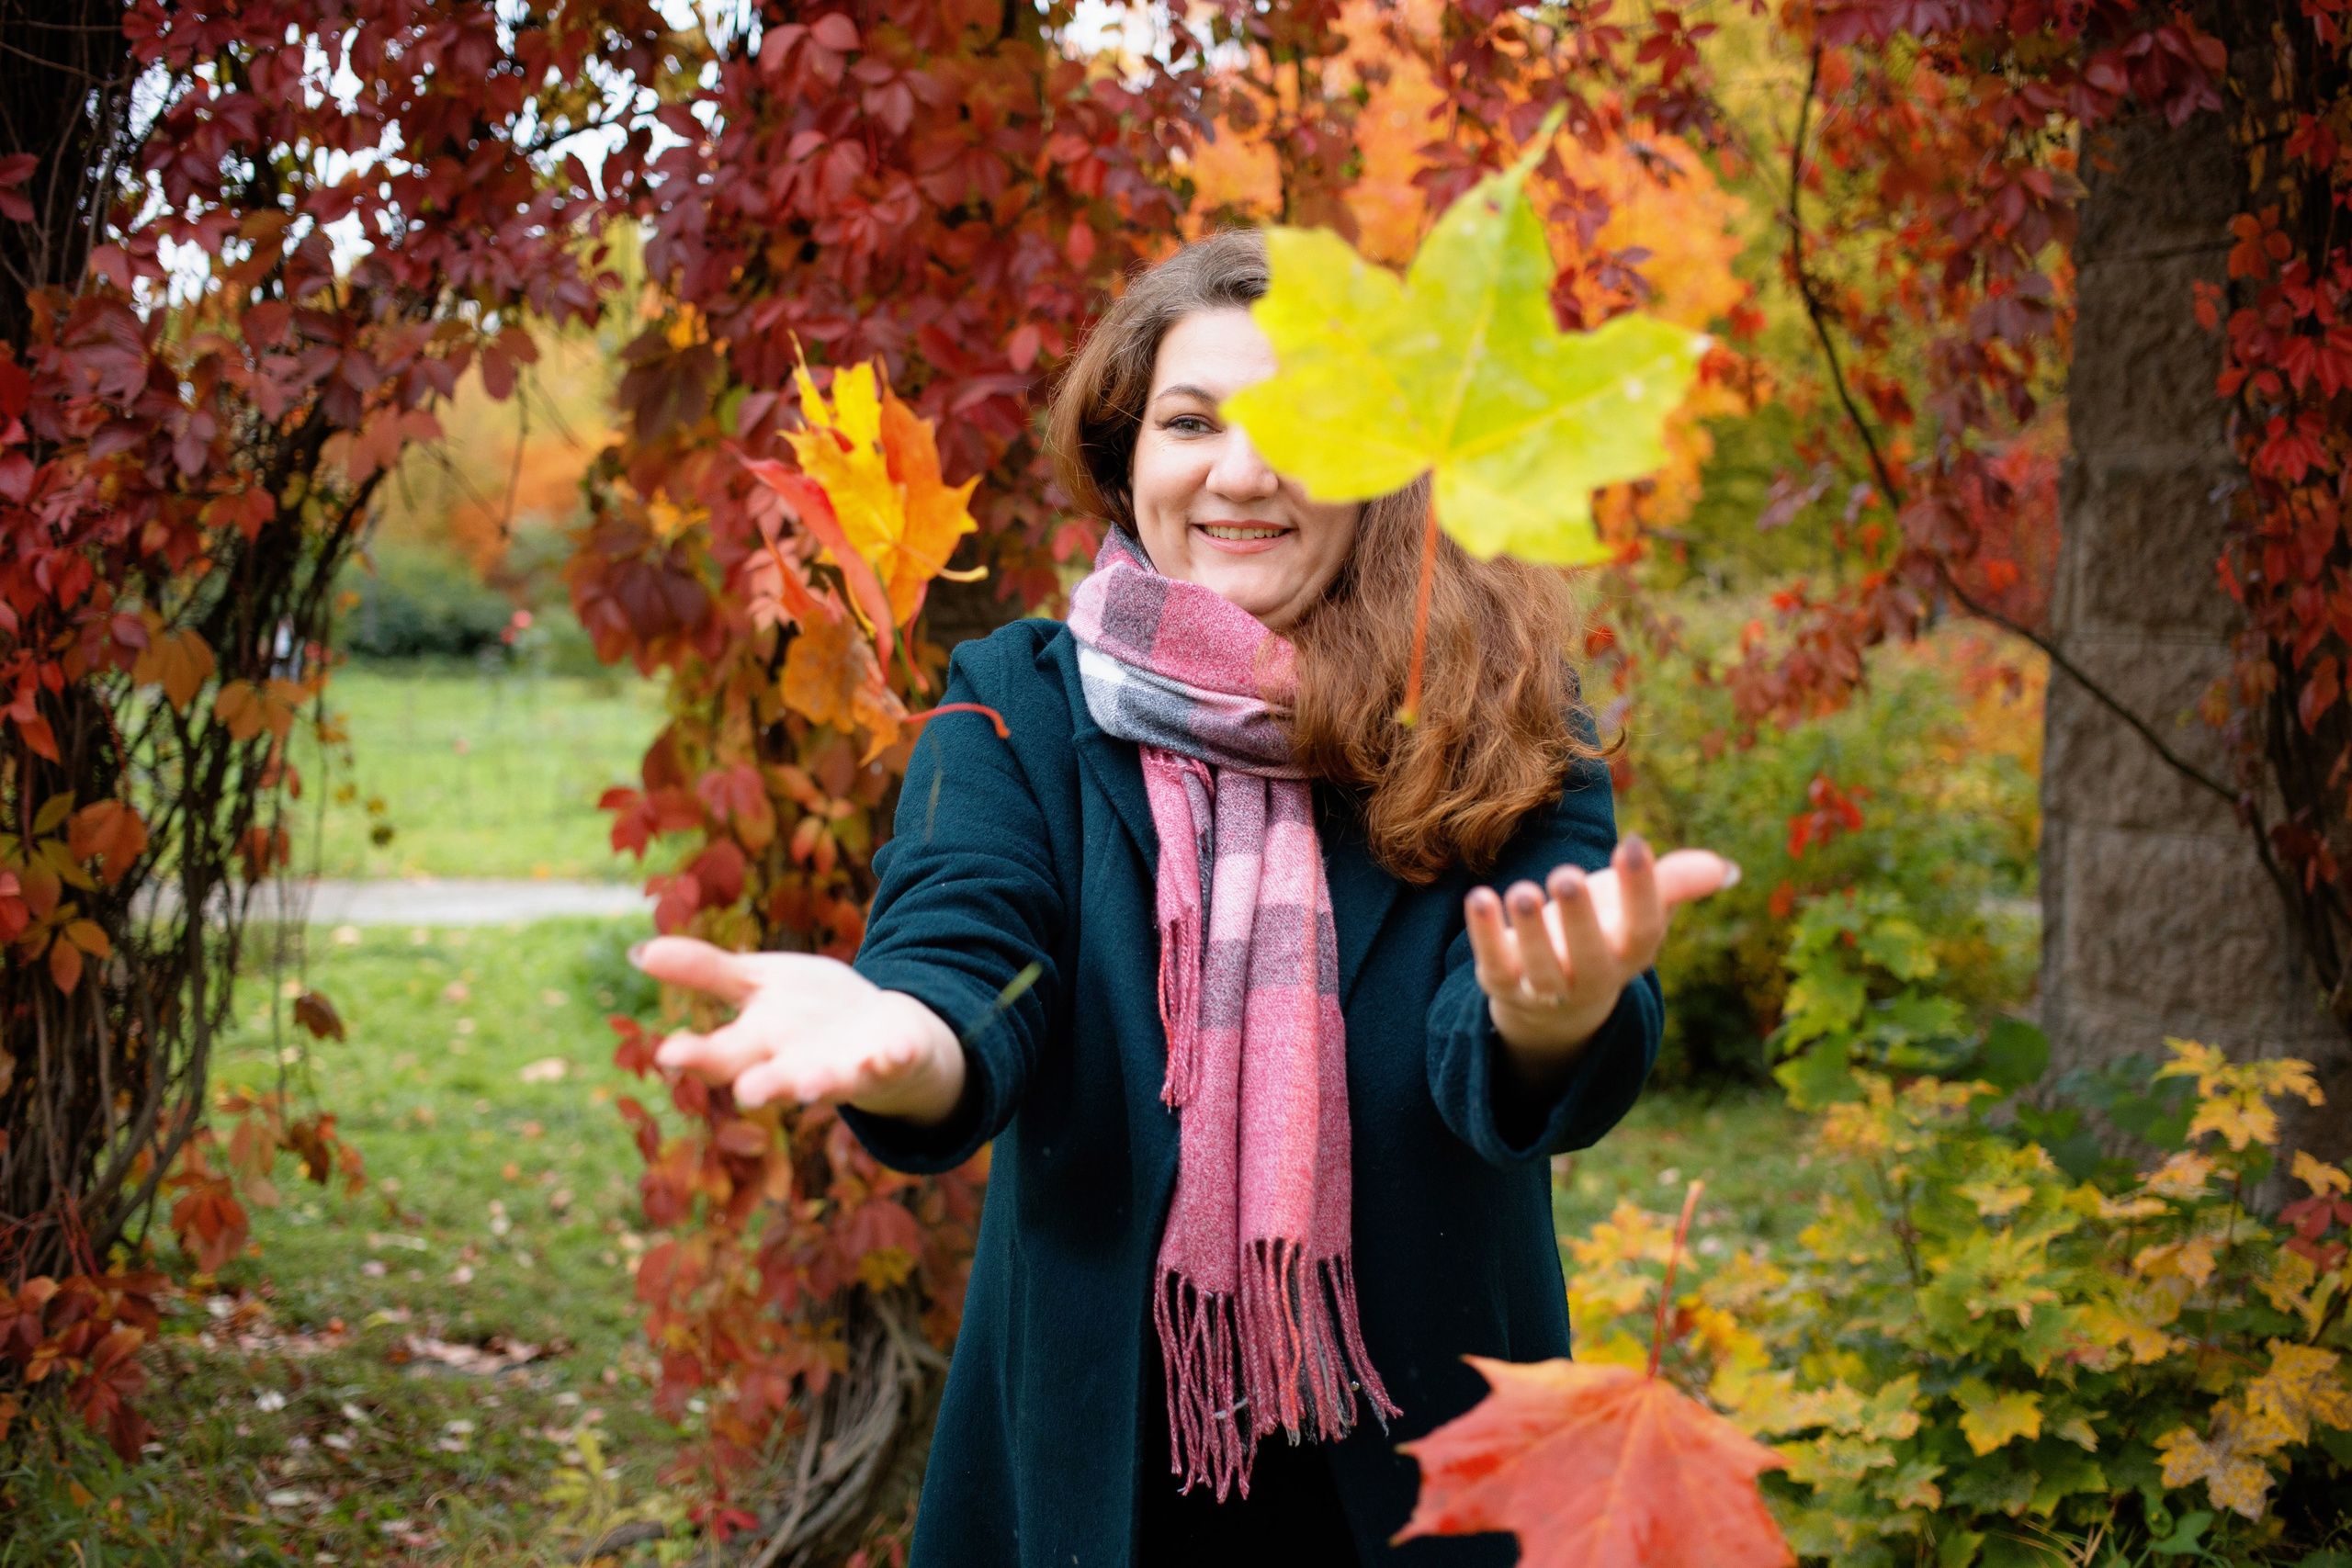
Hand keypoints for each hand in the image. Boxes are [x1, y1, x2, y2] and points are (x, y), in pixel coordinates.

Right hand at [629, 937, 965, 1124]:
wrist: (881, 1028)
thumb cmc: (807, 1009)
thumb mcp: (756, 983)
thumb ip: (704, 972)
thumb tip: (638, 951)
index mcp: (760, 1046)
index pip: (720, 1056)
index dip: (696, 1057)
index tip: (671, 1053)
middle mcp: (798, 1067)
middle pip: (774, 1081)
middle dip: (763, 1085)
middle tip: (748, 1090)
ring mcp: (846, 1068)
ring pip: (829, 1083)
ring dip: (819, 1084)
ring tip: (810, 1086)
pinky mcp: (891, 1060)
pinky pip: (893, 1064)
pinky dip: (892, 1059)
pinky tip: (891, 1052)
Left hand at [1465, 835, 1737, 1059]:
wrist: (1557, 1002)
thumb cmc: (1604, 933)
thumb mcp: (1638, 909)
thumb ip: (1676, 884)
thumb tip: (1725, 869)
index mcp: (1630, 953)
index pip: (1643, 927)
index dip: (1641, 890)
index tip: (1634, 842)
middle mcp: (1591, 976)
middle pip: (1588, 955)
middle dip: (1578, 918)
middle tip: (1566, 874)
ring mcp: (1546, 986)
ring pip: (1540, 966)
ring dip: (1530, 930)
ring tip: (1521, 890)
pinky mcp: (1504, 984)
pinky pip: (1493, 963)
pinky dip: (1484, 934)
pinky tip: (1479, 897)